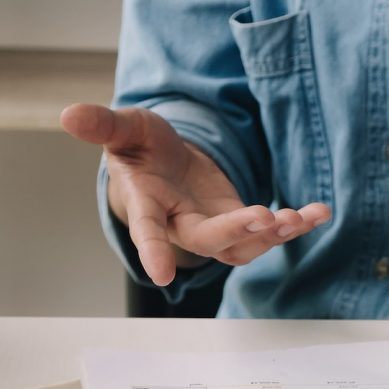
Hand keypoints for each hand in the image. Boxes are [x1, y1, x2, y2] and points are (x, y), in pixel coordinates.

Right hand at [62, 103, 330, 284]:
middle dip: (236, 231)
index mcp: (148, 207)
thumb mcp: (123, 129)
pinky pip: (269, 233)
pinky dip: (296, 224)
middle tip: (261, 217)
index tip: (160, 274)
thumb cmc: (140, 149)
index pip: (148, 232)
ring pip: (245, 246)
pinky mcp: (240, 223)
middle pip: (209, 239)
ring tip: (300, 217)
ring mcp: (214, 229)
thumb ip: (102, 126)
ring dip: (274, 235)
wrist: (163, 165)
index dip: (154, 252)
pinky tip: (320, 211)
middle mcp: (182, 226)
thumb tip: (68, 114)